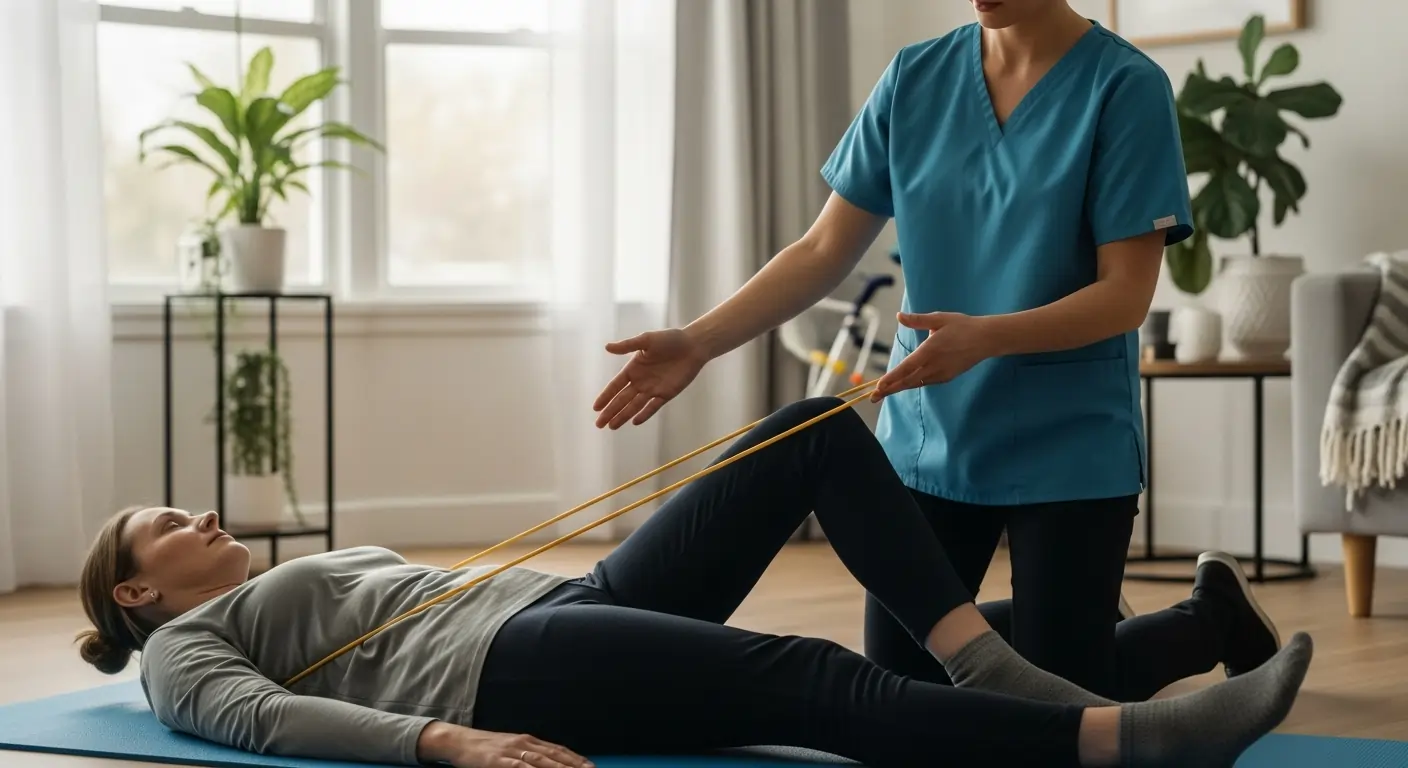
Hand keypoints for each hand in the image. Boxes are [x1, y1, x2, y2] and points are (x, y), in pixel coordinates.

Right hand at [418, 722, 593, 767]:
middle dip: (574, 765)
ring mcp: (511, 751)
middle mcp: (523, 743)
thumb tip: (548, 762)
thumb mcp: (510, 748)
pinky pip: (519, 767)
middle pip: (554, 755)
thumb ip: (528, 755)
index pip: (557, 750)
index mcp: (528, 741)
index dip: (575, 758)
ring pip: (541, 761)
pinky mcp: (498, 761)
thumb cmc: (486, 748)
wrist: (460, 741)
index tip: (590, 765)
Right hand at [593, 328, 709, 428]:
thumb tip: (607, 347)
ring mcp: (653, 389)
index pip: (615, 386)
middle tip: (599, 425)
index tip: (595, 408)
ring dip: (623, 416)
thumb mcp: (646, 340)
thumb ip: (627, 346)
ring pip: (634, 406)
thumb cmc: (670, 339)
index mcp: (633, 369)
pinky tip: (634, 421)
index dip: (605, 397)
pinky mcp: (666, 394)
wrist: (693, 346)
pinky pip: (653, 407)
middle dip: (610, 412)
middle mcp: (640, 381)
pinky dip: (644, 414)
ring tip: (612, 426)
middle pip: (622, 400)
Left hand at [870, 312, 994, 400]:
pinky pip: (926, 382)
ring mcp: (941, 373)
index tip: (878, 386)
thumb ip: (918, 320)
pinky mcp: (947, 377)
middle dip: (889, 390)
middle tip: (872, 398)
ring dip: (899, 388)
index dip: (891, 378)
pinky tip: (903, 385)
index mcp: (930, 350)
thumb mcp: (939, 318)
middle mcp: (934, 365)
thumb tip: (899, 316)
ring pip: (916, 383)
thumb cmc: (962, 326)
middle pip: (907, 381)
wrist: (987, 339)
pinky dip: (913, 384)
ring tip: (883, 393)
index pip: (906, 367)